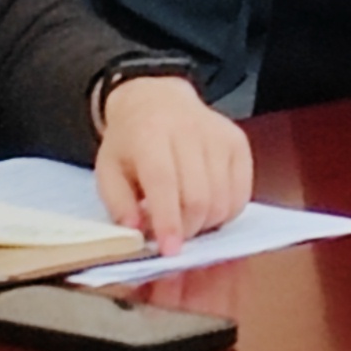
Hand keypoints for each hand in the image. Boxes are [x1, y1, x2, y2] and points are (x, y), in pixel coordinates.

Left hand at [93, 75, 252, 250]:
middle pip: (199, 196)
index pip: (164, 182)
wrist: (156, 100)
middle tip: (173, 236)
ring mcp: (219, 135)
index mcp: (149, 135)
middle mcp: (189, 130)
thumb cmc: (130, 143)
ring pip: (223, 199)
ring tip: (187, 220)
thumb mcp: (107, 169)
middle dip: (187, 228)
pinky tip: (208, 209)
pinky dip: (227, 212)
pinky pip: (242, 192)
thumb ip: (118, 203)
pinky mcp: (238, 142)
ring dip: (206, 223)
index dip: (168, 220)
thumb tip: (138, 232)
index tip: (169, 250)